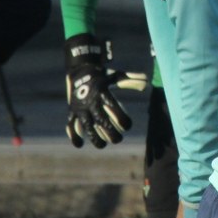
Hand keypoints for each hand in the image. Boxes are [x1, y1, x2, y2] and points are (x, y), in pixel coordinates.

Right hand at [64, 33, 142, 147]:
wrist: (80, 72)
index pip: (114, 108)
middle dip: (110, 133)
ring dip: (94, 137)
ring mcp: (80, 108)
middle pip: (101, 121)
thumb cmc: (104, 77)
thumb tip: (147, 84)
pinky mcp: (72, 112)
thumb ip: (132, 80)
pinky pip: (70, 125)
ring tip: (102, 145)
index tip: (128, 126)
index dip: (122, 119)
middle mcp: (91, 101)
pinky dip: (73, 135)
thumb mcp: (117, 76)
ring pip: (86, 126)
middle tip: (118, 140)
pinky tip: (80, 144)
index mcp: (103, 92)